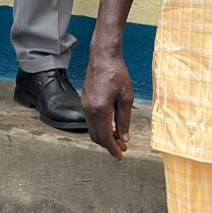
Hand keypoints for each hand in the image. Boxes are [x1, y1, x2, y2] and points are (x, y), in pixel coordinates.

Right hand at [82, 37, 134, 158]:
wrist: (103, 56)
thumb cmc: (116, 74)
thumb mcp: (126, 98)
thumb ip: (124, 120)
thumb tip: (123, 137)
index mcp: (99, 110)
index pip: (104, 137)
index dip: (113, 149)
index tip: (120, 156)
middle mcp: (88, 110)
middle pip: (96, 136)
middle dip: (108, 144)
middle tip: (123, 148)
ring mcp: (85, 104)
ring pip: (93, 128)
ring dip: (105, 135)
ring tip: (119, 137)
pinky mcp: (86, 100)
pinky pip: (92, 119)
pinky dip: (101, 126)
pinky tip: (112, 124)